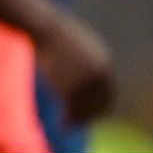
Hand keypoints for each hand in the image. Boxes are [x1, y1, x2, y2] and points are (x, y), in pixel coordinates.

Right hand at [33, 9, 115, 123]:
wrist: (43, 26)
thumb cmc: (55, 33)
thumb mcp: (76, 43)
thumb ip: (86, 59)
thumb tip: (84, 70)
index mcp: (104, 63)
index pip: (109, 94)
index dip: (100, 107)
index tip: (90, 114)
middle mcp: (99, 74)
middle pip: (99, 103)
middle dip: (89, 116)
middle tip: (78, 123)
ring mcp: (85, 80)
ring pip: (85, 108)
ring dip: (78, 121)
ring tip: (67, 126)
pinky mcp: (70, 85)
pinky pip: (72, 109)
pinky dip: (68, 121)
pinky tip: (62, 125)